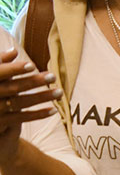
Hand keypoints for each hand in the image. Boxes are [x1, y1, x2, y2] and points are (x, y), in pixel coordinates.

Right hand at [0, 43, 60, 164]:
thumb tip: (14, 51)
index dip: (14, 70)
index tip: (32, 65)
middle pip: (12, 88)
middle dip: (33, 82)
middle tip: (53, 76)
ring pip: (19, 104)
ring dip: (40, 97)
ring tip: (59, 92)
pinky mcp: (1, 123)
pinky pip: (21, 119)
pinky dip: (37, 114)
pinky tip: (53, 110)